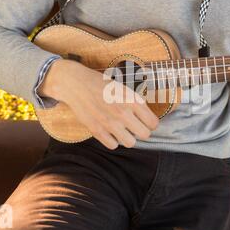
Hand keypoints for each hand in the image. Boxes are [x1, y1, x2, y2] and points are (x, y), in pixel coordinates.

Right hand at [39, 59, 158, 149]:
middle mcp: (123, 112)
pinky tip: (110, 132)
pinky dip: (113, 140)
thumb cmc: (100, 84)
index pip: (153, 123)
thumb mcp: (123, 88)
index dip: (151, 123)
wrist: (76, 84)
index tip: (146, 122)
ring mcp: (110, 123)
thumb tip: (147, 117)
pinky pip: (113, 145)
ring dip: (128, 137)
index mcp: (132, 100)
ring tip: (123, 130)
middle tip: (135, 127)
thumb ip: (135, 102)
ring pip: (130, 143)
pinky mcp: (97, 130)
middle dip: (142, 131)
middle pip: (145, 135)